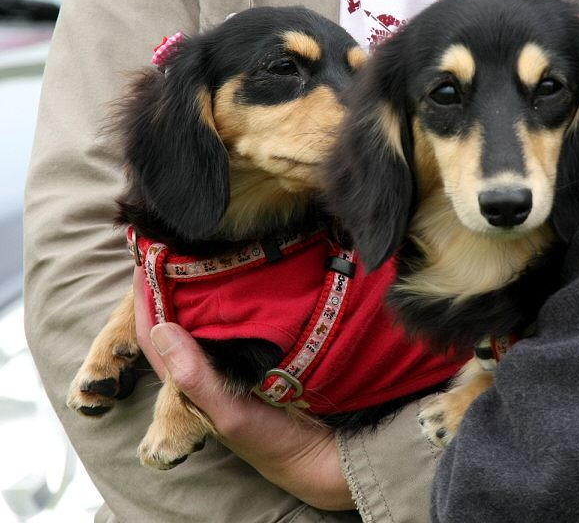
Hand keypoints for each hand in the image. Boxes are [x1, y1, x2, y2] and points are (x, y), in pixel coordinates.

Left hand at [132, 266, 354, 510]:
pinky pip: (238, 320)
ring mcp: (231, 358)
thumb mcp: (230, 413)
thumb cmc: (269, 439)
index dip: (145, 296)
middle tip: (180, 243)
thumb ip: (196, 378)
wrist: (317, 452)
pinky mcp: (257, 353)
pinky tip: (245, 276)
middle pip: (178, 317)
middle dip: (173, 282)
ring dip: (204, 286)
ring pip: (208, 316)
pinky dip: (235, 298)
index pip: (154, 331)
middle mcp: (206, 364)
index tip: (148, 256)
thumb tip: (162, 329)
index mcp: (189, 379)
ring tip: (209, 251)